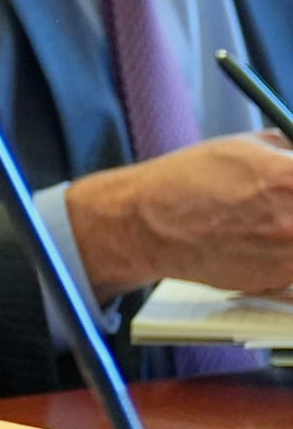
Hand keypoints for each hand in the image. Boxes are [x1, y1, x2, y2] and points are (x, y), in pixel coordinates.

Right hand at [68, 131, 292, 299]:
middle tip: (291, 211)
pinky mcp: (278, 280)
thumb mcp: (246, 147)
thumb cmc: (190, 179)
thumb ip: (290, 153)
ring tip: (276, 224)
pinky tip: (266, 242)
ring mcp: (288, 255)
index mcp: (292, 177)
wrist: (149, 223)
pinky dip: (289, 256)